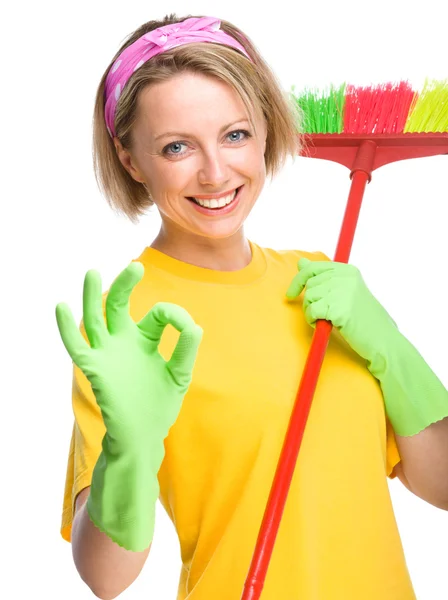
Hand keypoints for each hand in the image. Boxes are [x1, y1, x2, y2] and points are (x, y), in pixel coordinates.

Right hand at [56, 261, 202, 450]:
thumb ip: (186, 350)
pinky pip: (77, 345)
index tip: (186, 327)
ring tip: (93, 273)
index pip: (158, 314)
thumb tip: (194, 326)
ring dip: (92, 296)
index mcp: (147, 340)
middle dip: (125, 285)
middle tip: (135, 268)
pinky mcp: (95, 368)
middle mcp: (125, 341)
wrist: (143, 436)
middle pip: (119, 305)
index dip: (174, 314)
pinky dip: (66, 327)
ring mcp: (108, 353)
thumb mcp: (179, 375)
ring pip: (96, 318)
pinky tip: (62, 307)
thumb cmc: (160, 405)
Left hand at [285, 258, 398, 367]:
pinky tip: (327, 326)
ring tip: (328, 320)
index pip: (313, 268)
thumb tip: (301, 262)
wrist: (383, 340)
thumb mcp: (344, 293)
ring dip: (311, 312)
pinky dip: (313, 321)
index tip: (290, 295)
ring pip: (309, 298)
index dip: (298, 281)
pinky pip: (311, 311)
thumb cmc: (362, 319)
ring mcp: (342, 292)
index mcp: (348, 270)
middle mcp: (345, 277)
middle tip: (322, 314)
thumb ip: (323, 278)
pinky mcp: (338, 309)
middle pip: (309, 285)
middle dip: (309, 302)